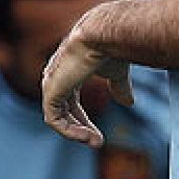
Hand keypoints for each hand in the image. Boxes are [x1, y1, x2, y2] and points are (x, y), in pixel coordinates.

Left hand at [41, 29, 132, 147]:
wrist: (104, 35)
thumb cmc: (112, 47)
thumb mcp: (116, 73)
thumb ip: (119, 86)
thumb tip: (128, 103)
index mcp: (69, 72)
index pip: (70, 102)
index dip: (84, 121)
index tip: (100, 136)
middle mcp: (56, 77)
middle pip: (64, 111)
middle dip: (82, 129)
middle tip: (98, 143)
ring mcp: (51, 83)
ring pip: (58, 118)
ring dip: (77, 133)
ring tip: (96, 142)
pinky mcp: (50, 90)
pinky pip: (53, 119)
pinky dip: (69, 131)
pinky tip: (87, 135)